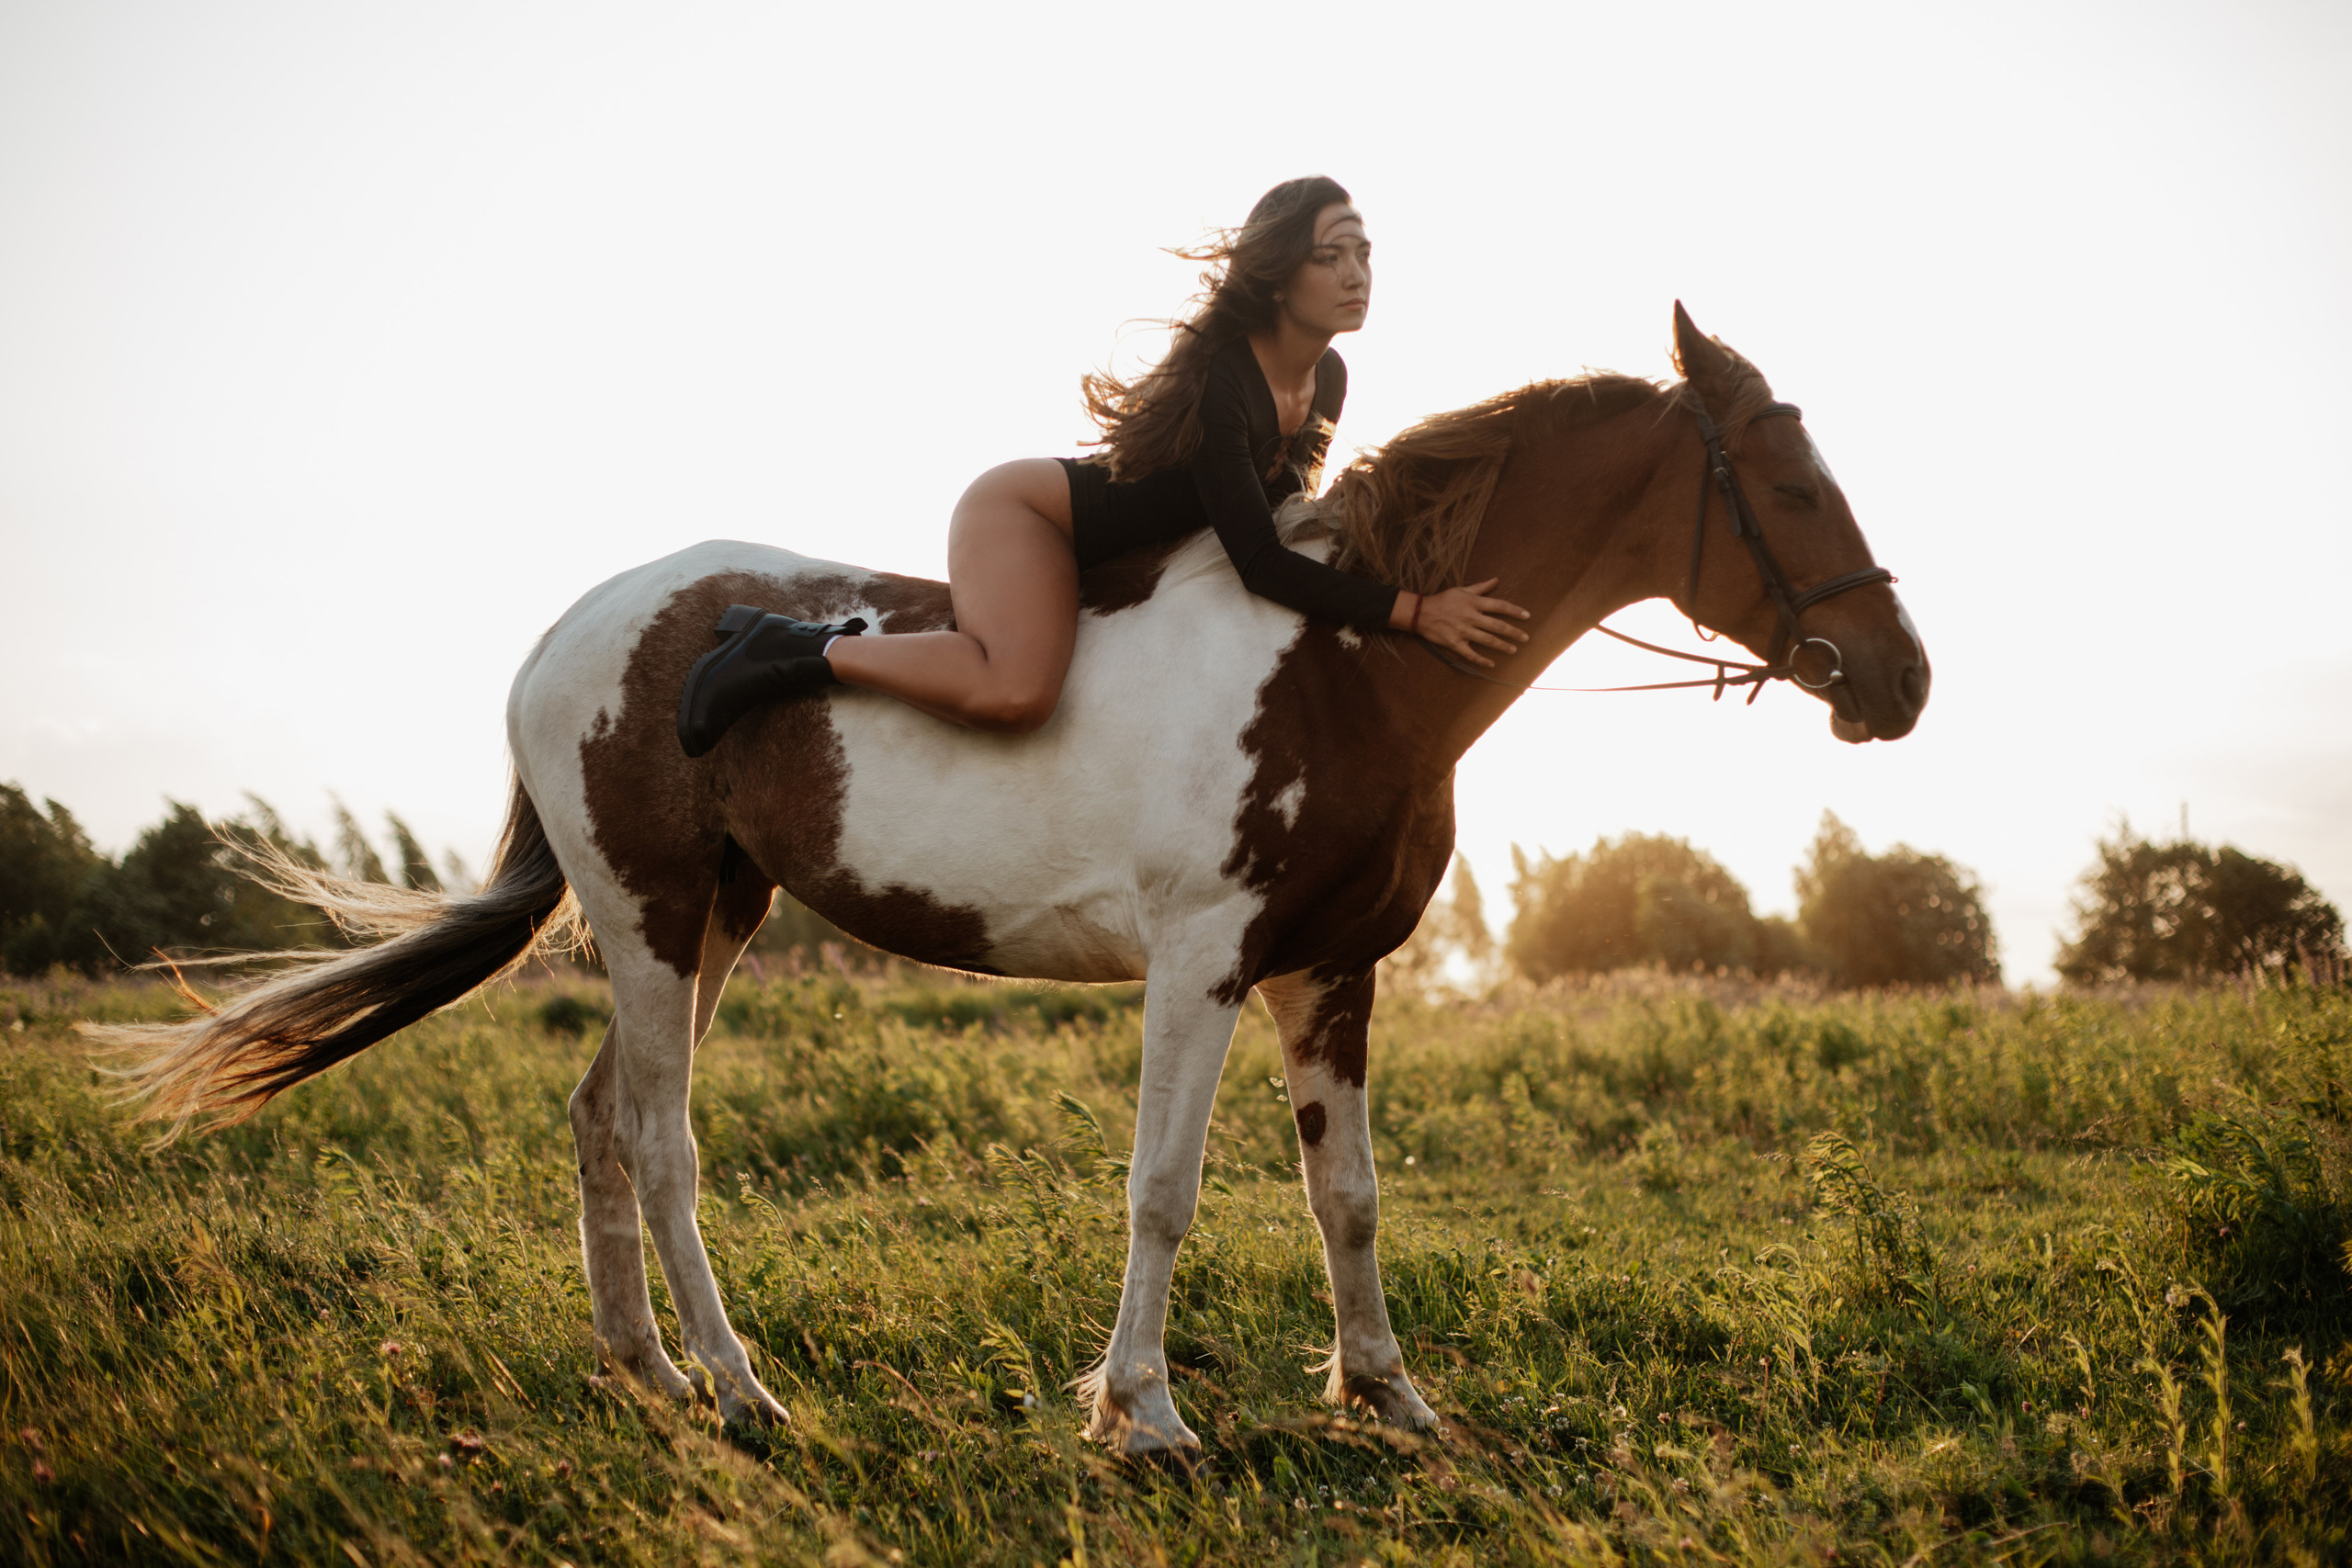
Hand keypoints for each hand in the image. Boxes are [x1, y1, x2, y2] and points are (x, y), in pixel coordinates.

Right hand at [1393, 578, 1530, 666]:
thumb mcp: (1461, 590)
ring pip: (1487, 640)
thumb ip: (1480, 587)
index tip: (1527, 616)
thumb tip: (1496, 580)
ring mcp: (1463, 631)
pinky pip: (1470, 654)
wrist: (1421, 613)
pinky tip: (1492, 664)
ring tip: (1514, 650)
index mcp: (1473, 602)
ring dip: (1502, 646)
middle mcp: (1470, 617)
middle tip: (1526, 638)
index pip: (1499, 606)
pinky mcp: (1454, 643)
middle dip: (1514, 632)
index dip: (1514, 611)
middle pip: (1497, 625)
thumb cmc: (1443, 600)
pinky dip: (1481, 660)